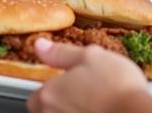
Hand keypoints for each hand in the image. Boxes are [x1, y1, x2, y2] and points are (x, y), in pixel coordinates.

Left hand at [26, 39, 151, 112]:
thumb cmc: (116, 87)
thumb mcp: (90, 56)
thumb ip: (60, 53)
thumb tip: (40, 46)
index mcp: (48, 95)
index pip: (35, 97)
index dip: (52, 90)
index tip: (67, 85)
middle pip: (47, 112)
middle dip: (61, 105)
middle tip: (84, 95)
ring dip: (74, 111)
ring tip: (96, 105)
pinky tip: (102, 112)